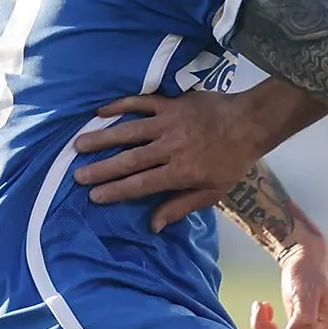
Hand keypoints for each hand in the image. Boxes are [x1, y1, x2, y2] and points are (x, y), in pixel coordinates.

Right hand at [71, 91, 265, 230]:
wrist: (251, 123)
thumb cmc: (232, 161)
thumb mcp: (213, 191)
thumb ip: (181, 207)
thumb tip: (153, 225)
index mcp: (180, 172)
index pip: (141, 184)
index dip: (117, 190)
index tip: (94, 196)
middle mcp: (170, 148)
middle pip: (130, 160)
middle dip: (102, 169)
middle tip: (77, 175)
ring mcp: (169, 123)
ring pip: (129, 131)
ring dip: (102, 137)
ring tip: (78, 144)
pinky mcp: (170, 104)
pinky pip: (140, 103)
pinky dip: (119, 105)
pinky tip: (100, 111)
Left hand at [251, 233, 327, 328]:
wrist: (308, 257)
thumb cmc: (309, 271)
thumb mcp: (306, 291)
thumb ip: (303, 318)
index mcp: (327, 328)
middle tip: (258, 312)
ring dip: (264, 328)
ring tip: (260, 305)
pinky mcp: (299, 328)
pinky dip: (266, 326)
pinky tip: (265, 307)